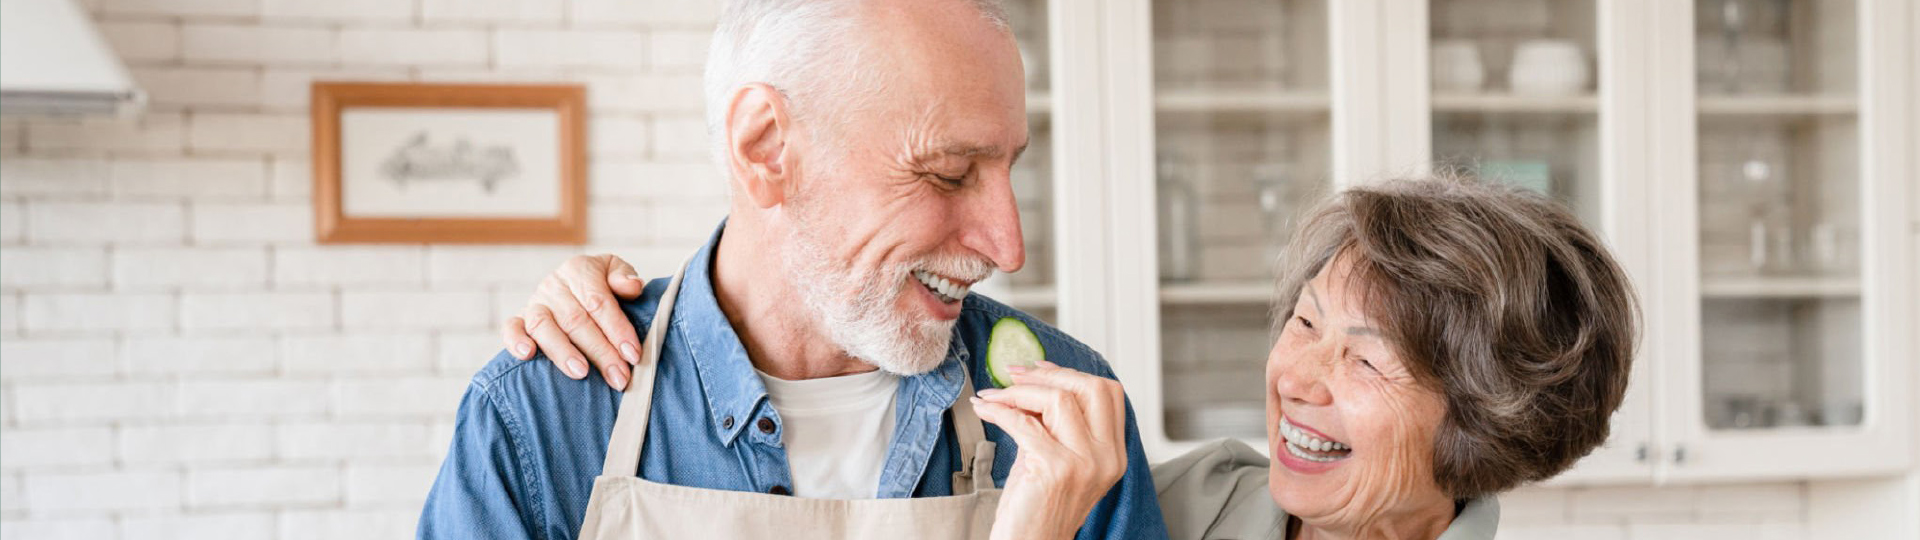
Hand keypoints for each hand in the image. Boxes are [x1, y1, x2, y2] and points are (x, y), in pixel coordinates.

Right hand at [500, 254, 646, 390]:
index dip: (617, 329)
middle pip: (575, 320)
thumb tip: (633, 286)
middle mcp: (553, 285)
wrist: (574, 286)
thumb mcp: (616, 274)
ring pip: (543, 327)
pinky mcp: (518, 319)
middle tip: (618, 377)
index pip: (598, 301)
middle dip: (600, 352)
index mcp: (579, 270)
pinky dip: (516, 341)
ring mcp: (534, 302)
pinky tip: (527, 355)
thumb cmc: (601, 285)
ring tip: (581, 373)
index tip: (633, 355)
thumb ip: (624, 278)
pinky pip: (511, 328)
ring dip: (563, 352)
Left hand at [972, 361, 1127, 539]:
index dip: (1071, 373)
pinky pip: (1024, 422)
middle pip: (1090, 387)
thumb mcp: (1057, 459)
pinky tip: (984, 408)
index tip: (1040, 369)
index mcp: (1113, 454)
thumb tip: (1035, 383)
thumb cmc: (1037, 509)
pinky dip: (998, 410)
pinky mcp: (1056, 469)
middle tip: (1013, 376)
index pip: (1108, 394)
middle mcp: (1107, 458)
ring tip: (993, 396)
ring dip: (1017, 391)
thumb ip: (1057, 424)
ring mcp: (1085, 463)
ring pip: (1058, 399)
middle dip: (1048, 375)